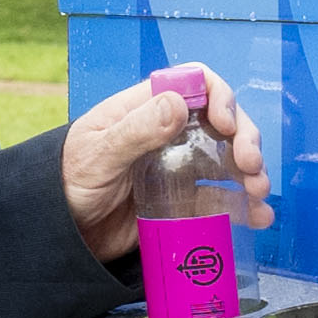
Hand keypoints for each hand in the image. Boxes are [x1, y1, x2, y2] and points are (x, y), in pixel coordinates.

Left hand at [58, 61, 265, 250]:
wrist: (58, 234)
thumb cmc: (65, 183)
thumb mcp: (97, 154)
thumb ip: (135, 131)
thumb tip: (177, 104)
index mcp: (145, 110)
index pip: (193, 84)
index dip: (218, 96)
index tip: (225, 124)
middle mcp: (167, 134)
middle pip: (220, 122)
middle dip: (244, 139)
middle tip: (251, 166)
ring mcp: (177, 167)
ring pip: (227, 159)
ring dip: (251, 172)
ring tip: (259, 193)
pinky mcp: (182, 201)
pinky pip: (220, 198)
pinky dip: (243, 205)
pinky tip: (257, 217)